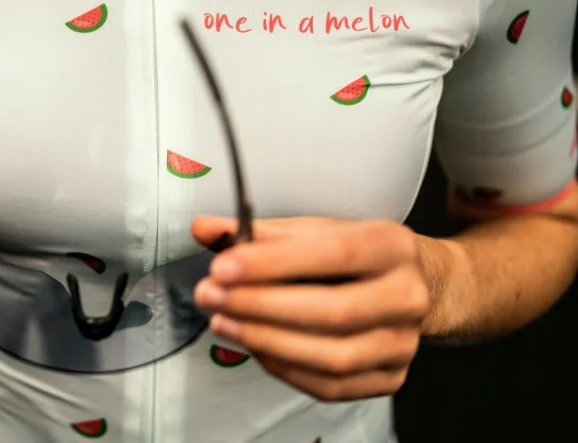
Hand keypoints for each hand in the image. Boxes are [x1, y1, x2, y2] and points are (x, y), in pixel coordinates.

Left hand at [192, 216, 431, 401]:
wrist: (409, 286)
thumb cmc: (354, 257)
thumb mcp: (313, 230)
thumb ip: (257, 231)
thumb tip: (204, 229)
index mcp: (391, 245)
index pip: (334, 254)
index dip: (274, 263)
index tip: (224, 266)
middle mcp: (407, 295)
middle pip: (332, 310)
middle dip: (260, 305)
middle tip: (213, 296)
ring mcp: (403, 342)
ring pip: (333, 355)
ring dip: (267, 341)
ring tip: (224, 322)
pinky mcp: (390, 377)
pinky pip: (332, 386)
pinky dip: (285, 368)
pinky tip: (255, 347)